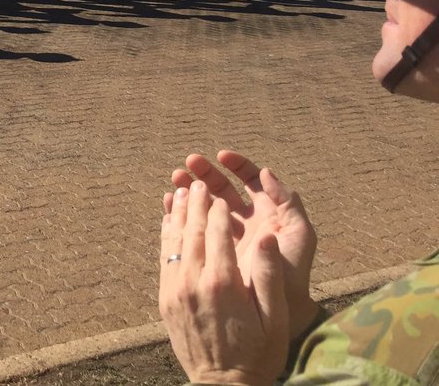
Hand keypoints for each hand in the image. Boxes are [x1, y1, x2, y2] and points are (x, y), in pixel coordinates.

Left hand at [159, 182, 288, 385]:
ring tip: (180, 192)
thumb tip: (267, 235)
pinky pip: (163, 257)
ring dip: (177, 214)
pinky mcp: (165, 298)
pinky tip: (167, 222)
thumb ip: (269, 275)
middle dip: (195, 204)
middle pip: (192, 231)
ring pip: (173, 241)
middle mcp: (194, 281)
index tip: (219, 194)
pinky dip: (165, 235)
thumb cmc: (258, 353)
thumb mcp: (275, 318)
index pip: (217, 233)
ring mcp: (176, 289)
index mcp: (224, 283)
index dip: (218, 211)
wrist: (223, 385)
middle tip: (197, 181)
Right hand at [168, 151, 318, 339]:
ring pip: (206, 204)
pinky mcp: (213, 249)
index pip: (250, 180)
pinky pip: (194, 226)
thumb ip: (288, 202)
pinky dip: (182, 213)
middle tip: (189, 163)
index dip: (236, 165)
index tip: (220, 156)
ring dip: (191, 189)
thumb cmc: (293, 274)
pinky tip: (169, 204)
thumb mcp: (300, 235)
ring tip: (175, 179)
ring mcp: (228, 234)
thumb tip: (267, 172)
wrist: (279, 311)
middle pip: (223, 187)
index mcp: (267, 212)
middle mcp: (246, 219)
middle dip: (206, 172)